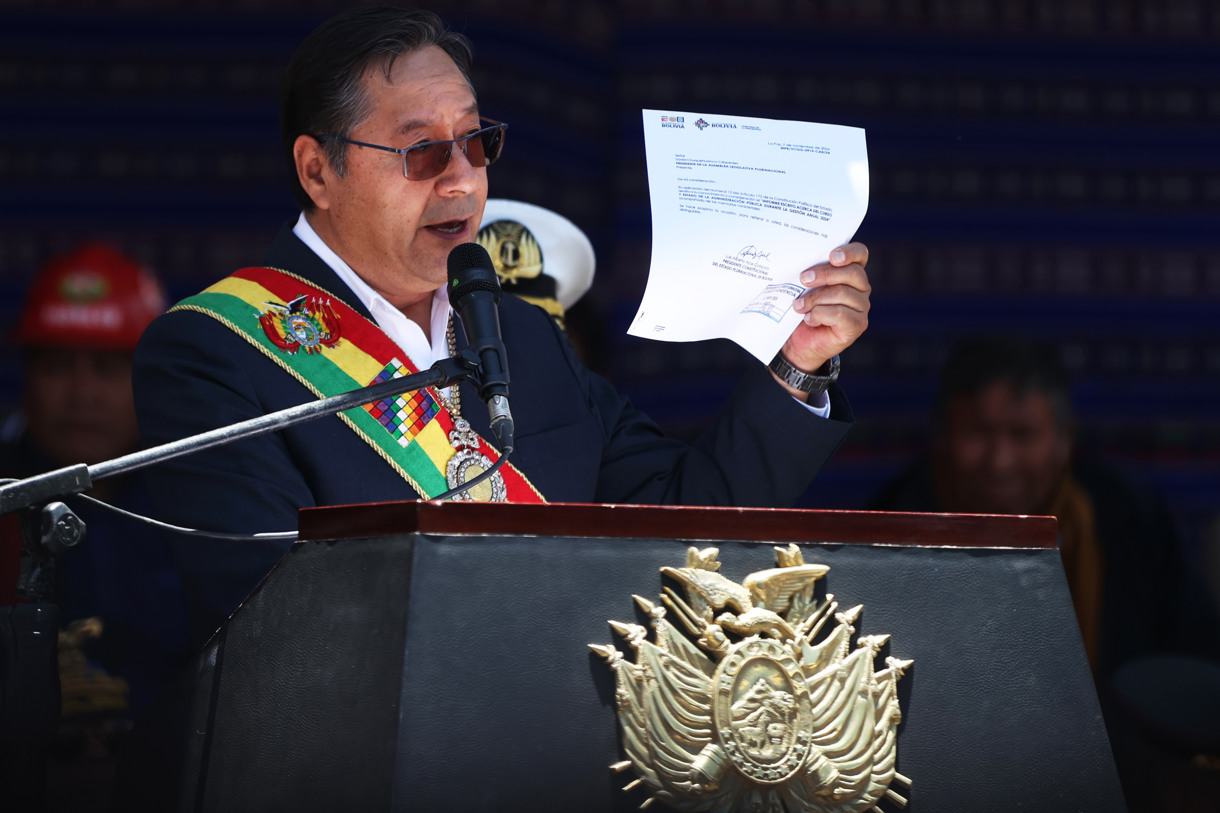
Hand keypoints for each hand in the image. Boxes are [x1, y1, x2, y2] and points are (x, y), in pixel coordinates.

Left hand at [771, 242, 870, 398]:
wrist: (796, 342)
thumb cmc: (801, 309)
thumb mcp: (802, 287)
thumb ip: (809, 273)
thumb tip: (801, 264)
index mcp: (850, 273)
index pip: (860, 254)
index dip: (849, 252)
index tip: (832, 256)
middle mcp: (861, 288)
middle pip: (852, 273)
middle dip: (824, 274)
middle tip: (803, 280)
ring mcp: (861, 307)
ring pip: (842, 293)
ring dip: (815, 299)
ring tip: (799, 306)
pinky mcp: (857, 325)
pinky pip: (840, 314)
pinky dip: (820, 315)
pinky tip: (809, 319)